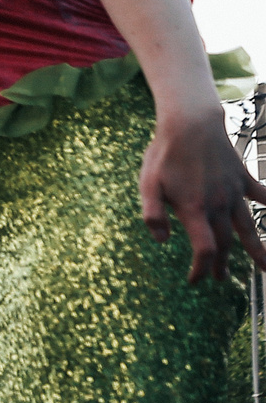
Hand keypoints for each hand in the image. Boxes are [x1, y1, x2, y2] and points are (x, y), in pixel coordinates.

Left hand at [141, 112, 265, 280]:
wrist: (191, 123)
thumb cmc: (165, 155)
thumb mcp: (147, 185)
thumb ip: (152, 215)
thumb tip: (162, 241)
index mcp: (195, 209)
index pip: (204, 248)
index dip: (201, 268)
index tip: (195, 279)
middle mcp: (219, 204)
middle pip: (225, 243)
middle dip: (222, 264)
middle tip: (219, 278)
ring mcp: (234, 192)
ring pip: (249, 227)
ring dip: (257, 249)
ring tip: (265, 269)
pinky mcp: (243, 178)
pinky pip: (263, 195)